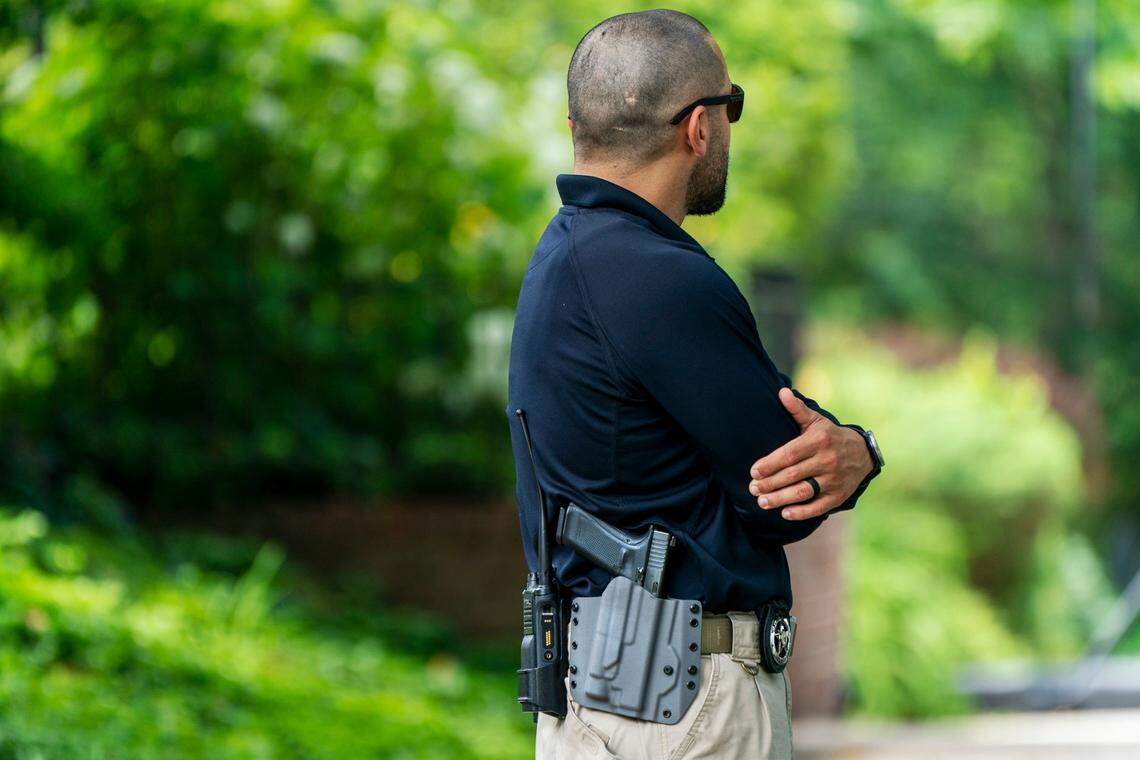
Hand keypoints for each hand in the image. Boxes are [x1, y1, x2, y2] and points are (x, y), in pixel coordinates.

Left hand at [747, 387, 872, 520]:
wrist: (863, 453)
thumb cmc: (830, 436)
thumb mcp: (816, 421)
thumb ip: (797, 409)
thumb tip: (781, 392)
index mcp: (818, 441)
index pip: (789, 454)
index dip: (770, 464)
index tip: (753, 471)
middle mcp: (827, 460)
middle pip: (792, 475)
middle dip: (770, 483)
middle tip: (753, 488)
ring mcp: (834, 480)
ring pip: (803, 492)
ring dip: (780, 499)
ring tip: (762, 502)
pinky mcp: (838, 496)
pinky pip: (818, 507)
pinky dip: (801, 512)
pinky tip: (785, 513)